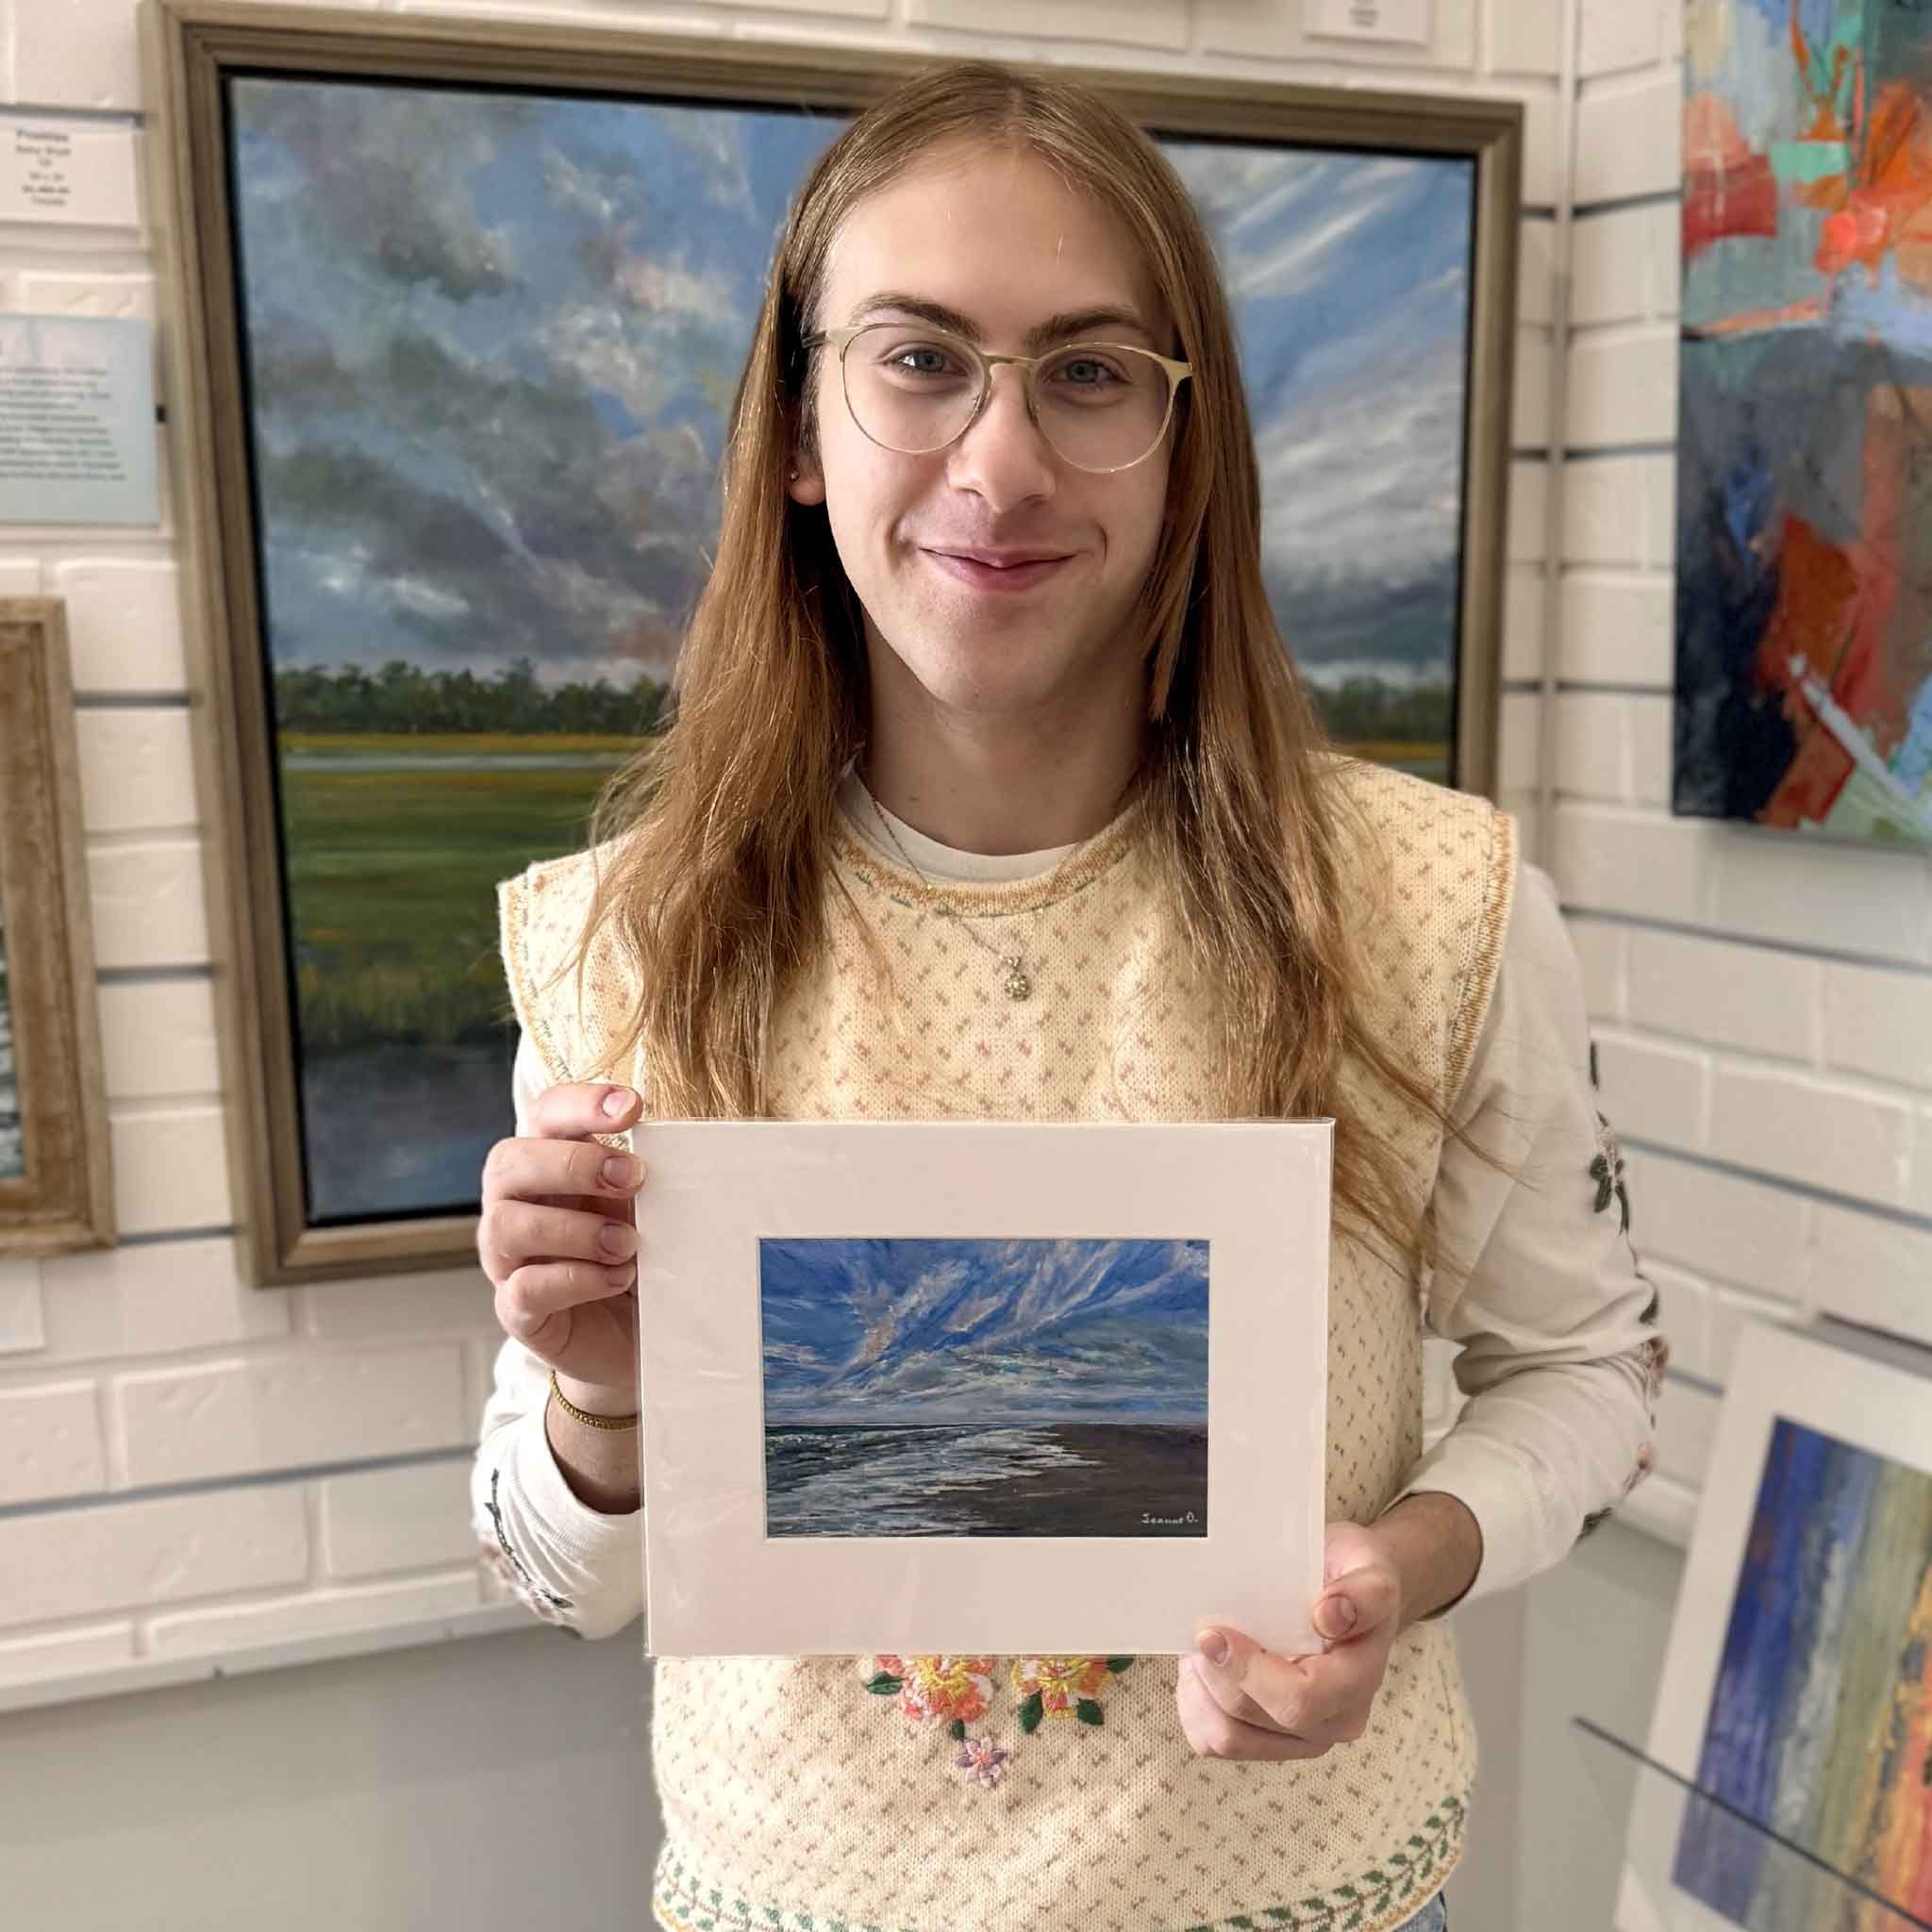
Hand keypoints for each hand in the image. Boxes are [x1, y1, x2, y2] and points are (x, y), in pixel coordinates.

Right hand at [478, 1081, 644, 1403]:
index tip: (632, 1108)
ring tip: (628, 1244)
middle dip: (572, 1164)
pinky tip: (617, 1279)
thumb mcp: (646, 1209)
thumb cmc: (634, 1257)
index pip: (545, 1116)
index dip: (580, 1104)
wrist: (632, 1338)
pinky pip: (524, 1288)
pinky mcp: (518, 1310)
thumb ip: (644, 1179)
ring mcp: (509, 1259)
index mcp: (549, 1166)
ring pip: (505, 1224)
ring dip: (575, 1228)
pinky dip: (575, 1279)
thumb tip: (684, 1150)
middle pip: (507, 1161)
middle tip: (632, 1177)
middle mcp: (517, 1205)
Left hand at [1178, 1521, 1402, 1760]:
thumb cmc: (1349, 1577)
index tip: (1215, 1632)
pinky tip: (1202, 1672)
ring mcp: (1301, 1739)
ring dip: (1202, 1690)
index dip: (1248, 1670)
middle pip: (1252, 1714)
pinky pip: (1214, 1742)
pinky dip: (1197, 1707)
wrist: (1343, 1595)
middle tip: (1200, 1630)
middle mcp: (1335, 1721)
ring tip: (1200, 1648)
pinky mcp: (1267, 1744)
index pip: (1301, 1698)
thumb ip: (1363, 1593)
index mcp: (1359, 1680)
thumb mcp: (1370, 1569)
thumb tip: (1328, 1617)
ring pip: (1228, 1736)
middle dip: (1214, 1672)